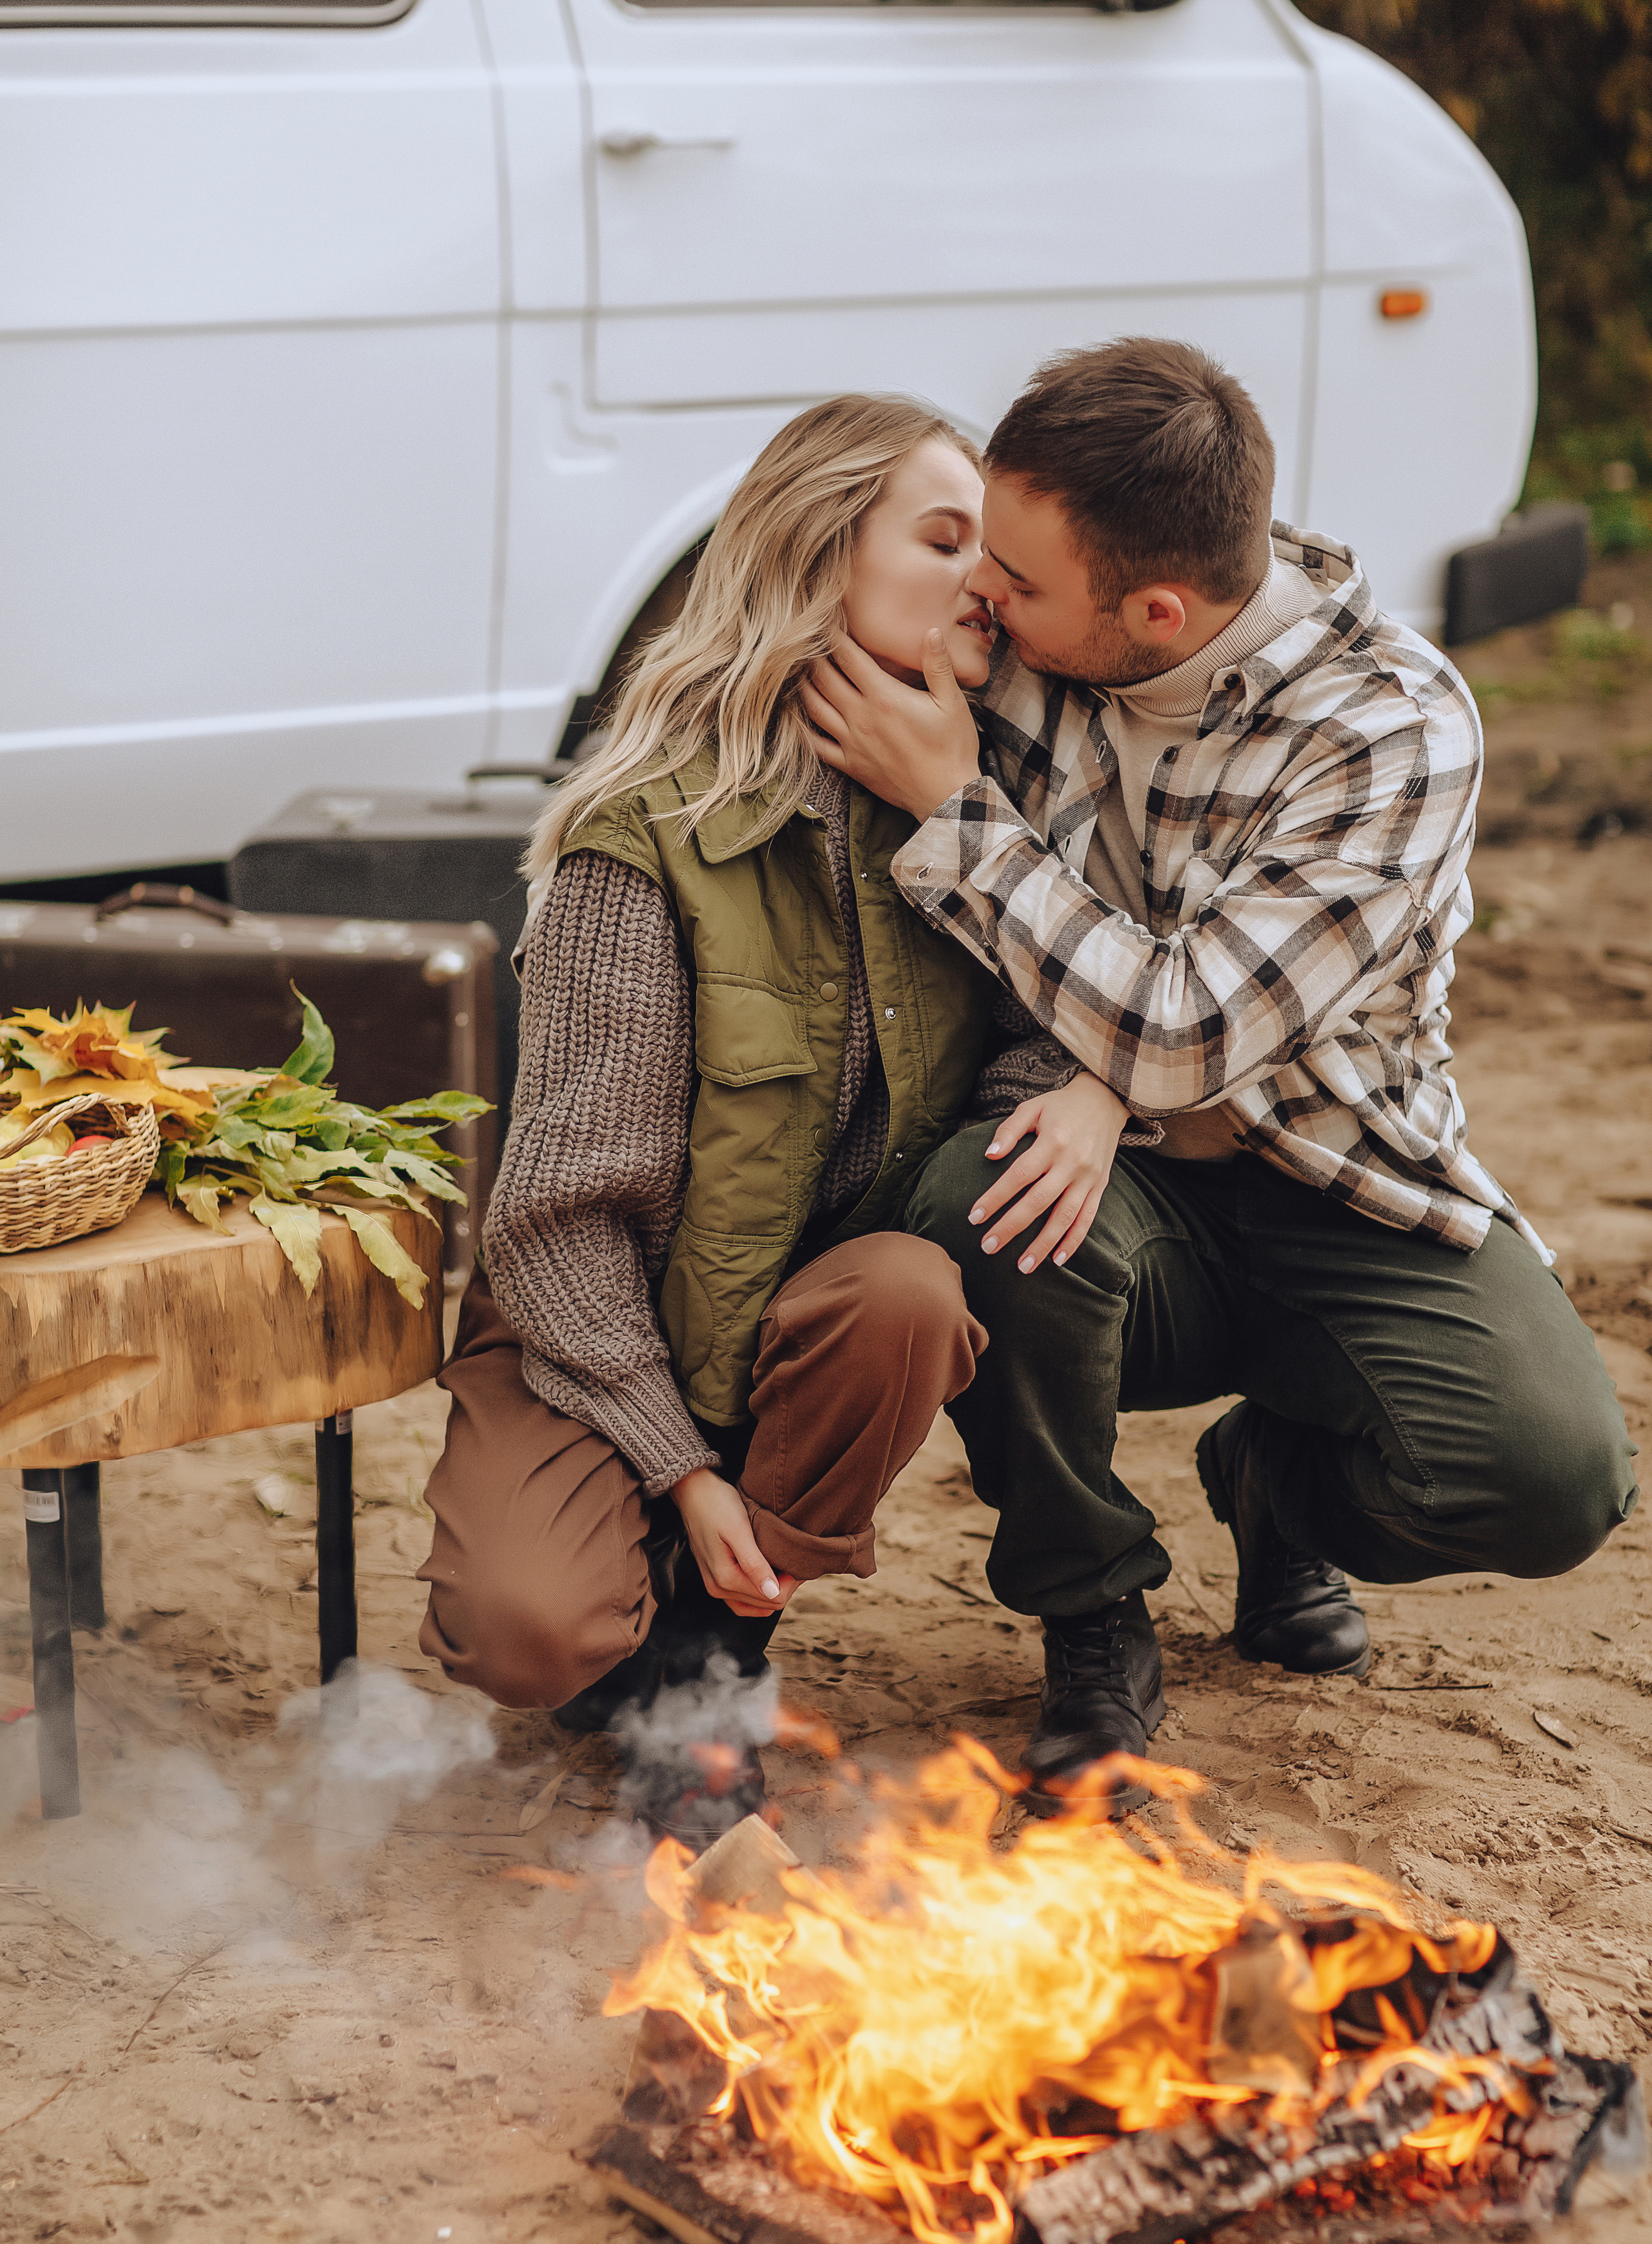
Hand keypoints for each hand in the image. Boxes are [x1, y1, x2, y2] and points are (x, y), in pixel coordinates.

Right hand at [671, 1467, 798, 1617]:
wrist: (693, 1491)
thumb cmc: (716, 1504)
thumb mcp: (738, 1530)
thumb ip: (754, 1564)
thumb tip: (772, 1593)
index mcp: (726, 1579)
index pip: (772, 1598)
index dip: (792, 1582)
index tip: (799, 1560)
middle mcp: (718, 1589)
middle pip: (766, 1603)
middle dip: (785, 1585)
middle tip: (796, 1559)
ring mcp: (715, 1586)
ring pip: (756, 1603)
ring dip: (774, 1590)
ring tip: (785, 1565)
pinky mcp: (716, 1578)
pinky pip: (743, 1598)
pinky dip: (759, 1591)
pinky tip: (769, 1575)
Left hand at [799, 629, 981, 819]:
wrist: (947, 797)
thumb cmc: (953, 748)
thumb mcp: (953, 702)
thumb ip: (938, 665)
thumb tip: (931, 631)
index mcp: (884, 696)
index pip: (848, 657)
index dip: (832, 635)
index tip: (825, 620)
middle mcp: (861, 717)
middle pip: (823, 678)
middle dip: (813, 655)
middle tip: (805, 640)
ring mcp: (852, 742)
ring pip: (814, 708)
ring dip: (803, 686)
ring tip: (799, 671)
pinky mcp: (850, 764)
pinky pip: (817, 745)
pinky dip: (803, 729)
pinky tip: (797, 718)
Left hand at [969, 1072, 1129, 1271]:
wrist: (1106, 1101)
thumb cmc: (1061, 1106)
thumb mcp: (1032, 1107)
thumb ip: (1009, 1130)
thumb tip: (989, 1155)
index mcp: (1052, 1142)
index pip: (1019, 1176)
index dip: (995, 1197)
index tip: (974, 1217)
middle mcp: (1072, 1163)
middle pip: (1038, 1201)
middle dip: (1012, 1227)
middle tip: (988, 1247)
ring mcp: (1088, 1178)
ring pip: (1064, 1217)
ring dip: (1043, 1244)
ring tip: (1022, 1266)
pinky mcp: (1100, 1186)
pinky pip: (1087, 1218)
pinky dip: (1074, 1241)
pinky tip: (1057, 1259)